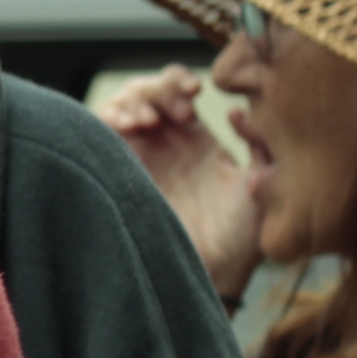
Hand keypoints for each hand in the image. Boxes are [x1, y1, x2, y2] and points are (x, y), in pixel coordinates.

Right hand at [93, 66, 258, 297]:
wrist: (209, 275)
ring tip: (146, 120)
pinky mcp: (114, 173)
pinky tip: (126, 125)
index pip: (179, 92)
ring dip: (132, 101)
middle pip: (147, 92)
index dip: (180, 82)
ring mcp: (136, 158)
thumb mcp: (259, 182)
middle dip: (158, 89)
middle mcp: (163, 145)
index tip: (194, 93)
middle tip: (175, 109)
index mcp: (197, 141)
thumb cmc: (240, 239)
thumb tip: (240, 110)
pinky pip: (97, 135)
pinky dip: (107, 118)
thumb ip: (258, 144)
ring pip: (120, 107)